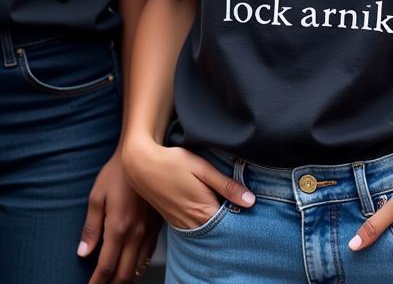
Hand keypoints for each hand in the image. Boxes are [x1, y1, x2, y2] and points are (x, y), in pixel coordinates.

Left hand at [78, 150, 160, 283]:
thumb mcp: (96, 197)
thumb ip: (91, 228)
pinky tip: (134, 264)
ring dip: (127, 277)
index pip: (106, 266)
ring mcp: (150, 229)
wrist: (144, 154)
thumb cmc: (117, 173)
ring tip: (116, 281)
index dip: (97, 282)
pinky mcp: (158, 223)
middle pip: (125, 273)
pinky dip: (139, 264)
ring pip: (139, 266)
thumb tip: (83, 253)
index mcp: (119, 228)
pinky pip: (149, 253)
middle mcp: (136, 233)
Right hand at [122, 135, 254, 232]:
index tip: (249, 207)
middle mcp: (191, 223)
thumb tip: (251, 201)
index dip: (241, 216)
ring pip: (206, 231)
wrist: (141, 164)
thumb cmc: (173, 162)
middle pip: (218, 229)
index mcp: (202, 210)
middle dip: (230, 220)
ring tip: (225, 206)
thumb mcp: (203, 168)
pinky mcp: (173, 221)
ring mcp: (181, 224)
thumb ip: (227, 186)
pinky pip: (194, 228)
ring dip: (217, 222)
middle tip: (239, 206)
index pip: (230, 223)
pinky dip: (204, 222)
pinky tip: (207, 208)